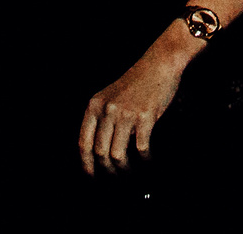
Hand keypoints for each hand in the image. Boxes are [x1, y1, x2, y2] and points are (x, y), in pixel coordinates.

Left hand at [79, 51, 182, 175]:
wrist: (159, 63)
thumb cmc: (136, 82)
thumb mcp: (110, 96)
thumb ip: (101, 117)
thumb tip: (97, 151)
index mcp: (95, 105)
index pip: (83, 142)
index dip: (86, 164)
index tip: (91, 176)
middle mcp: (107, 110)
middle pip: (100, 152)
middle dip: (107, 171)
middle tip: (115, 178)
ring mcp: (126, 113)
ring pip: (117, 154)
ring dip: (124, 169)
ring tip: (131, 173)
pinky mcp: (145, 116)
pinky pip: (141, 148)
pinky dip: (145, 159)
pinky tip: (148, 161)